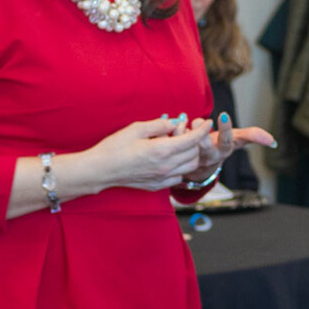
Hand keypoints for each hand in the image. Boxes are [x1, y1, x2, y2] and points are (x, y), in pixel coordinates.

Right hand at [81, 115, 212, 192]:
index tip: (207, 122)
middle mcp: (166, 167)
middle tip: (183, 130)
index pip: (192, 139)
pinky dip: (181, 166)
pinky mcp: (157, 185)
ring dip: (190, 154)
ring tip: (177, 144)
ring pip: (190, 167)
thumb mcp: (136, 128)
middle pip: (195, 153)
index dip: (203, 129)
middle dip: (195, 140)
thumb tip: (174, 122)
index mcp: (161, 150)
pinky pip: (179, 177)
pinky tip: (170, 158)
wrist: (100, 170)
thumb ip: (159, 125)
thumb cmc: (114, 147)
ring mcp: (162, 178)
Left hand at [182, 112, 276, 185]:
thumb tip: (273, 142)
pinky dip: (173, 132)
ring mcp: (193, 157)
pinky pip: (174, 144)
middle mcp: (208, 155)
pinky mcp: (179, 156)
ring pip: (187, 146)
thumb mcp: (237, 140)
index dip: (226, 129)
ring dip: (184, 133)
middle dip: (201, 133)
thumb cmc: (220, 144)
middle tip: (197, 121)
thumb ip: (253, 136)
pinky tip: (174, 123)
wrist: (200, 163)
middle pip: (205, 147)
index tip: (224, 114)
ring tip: (183, 121)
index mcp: (223, 150)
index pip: (227, 141)